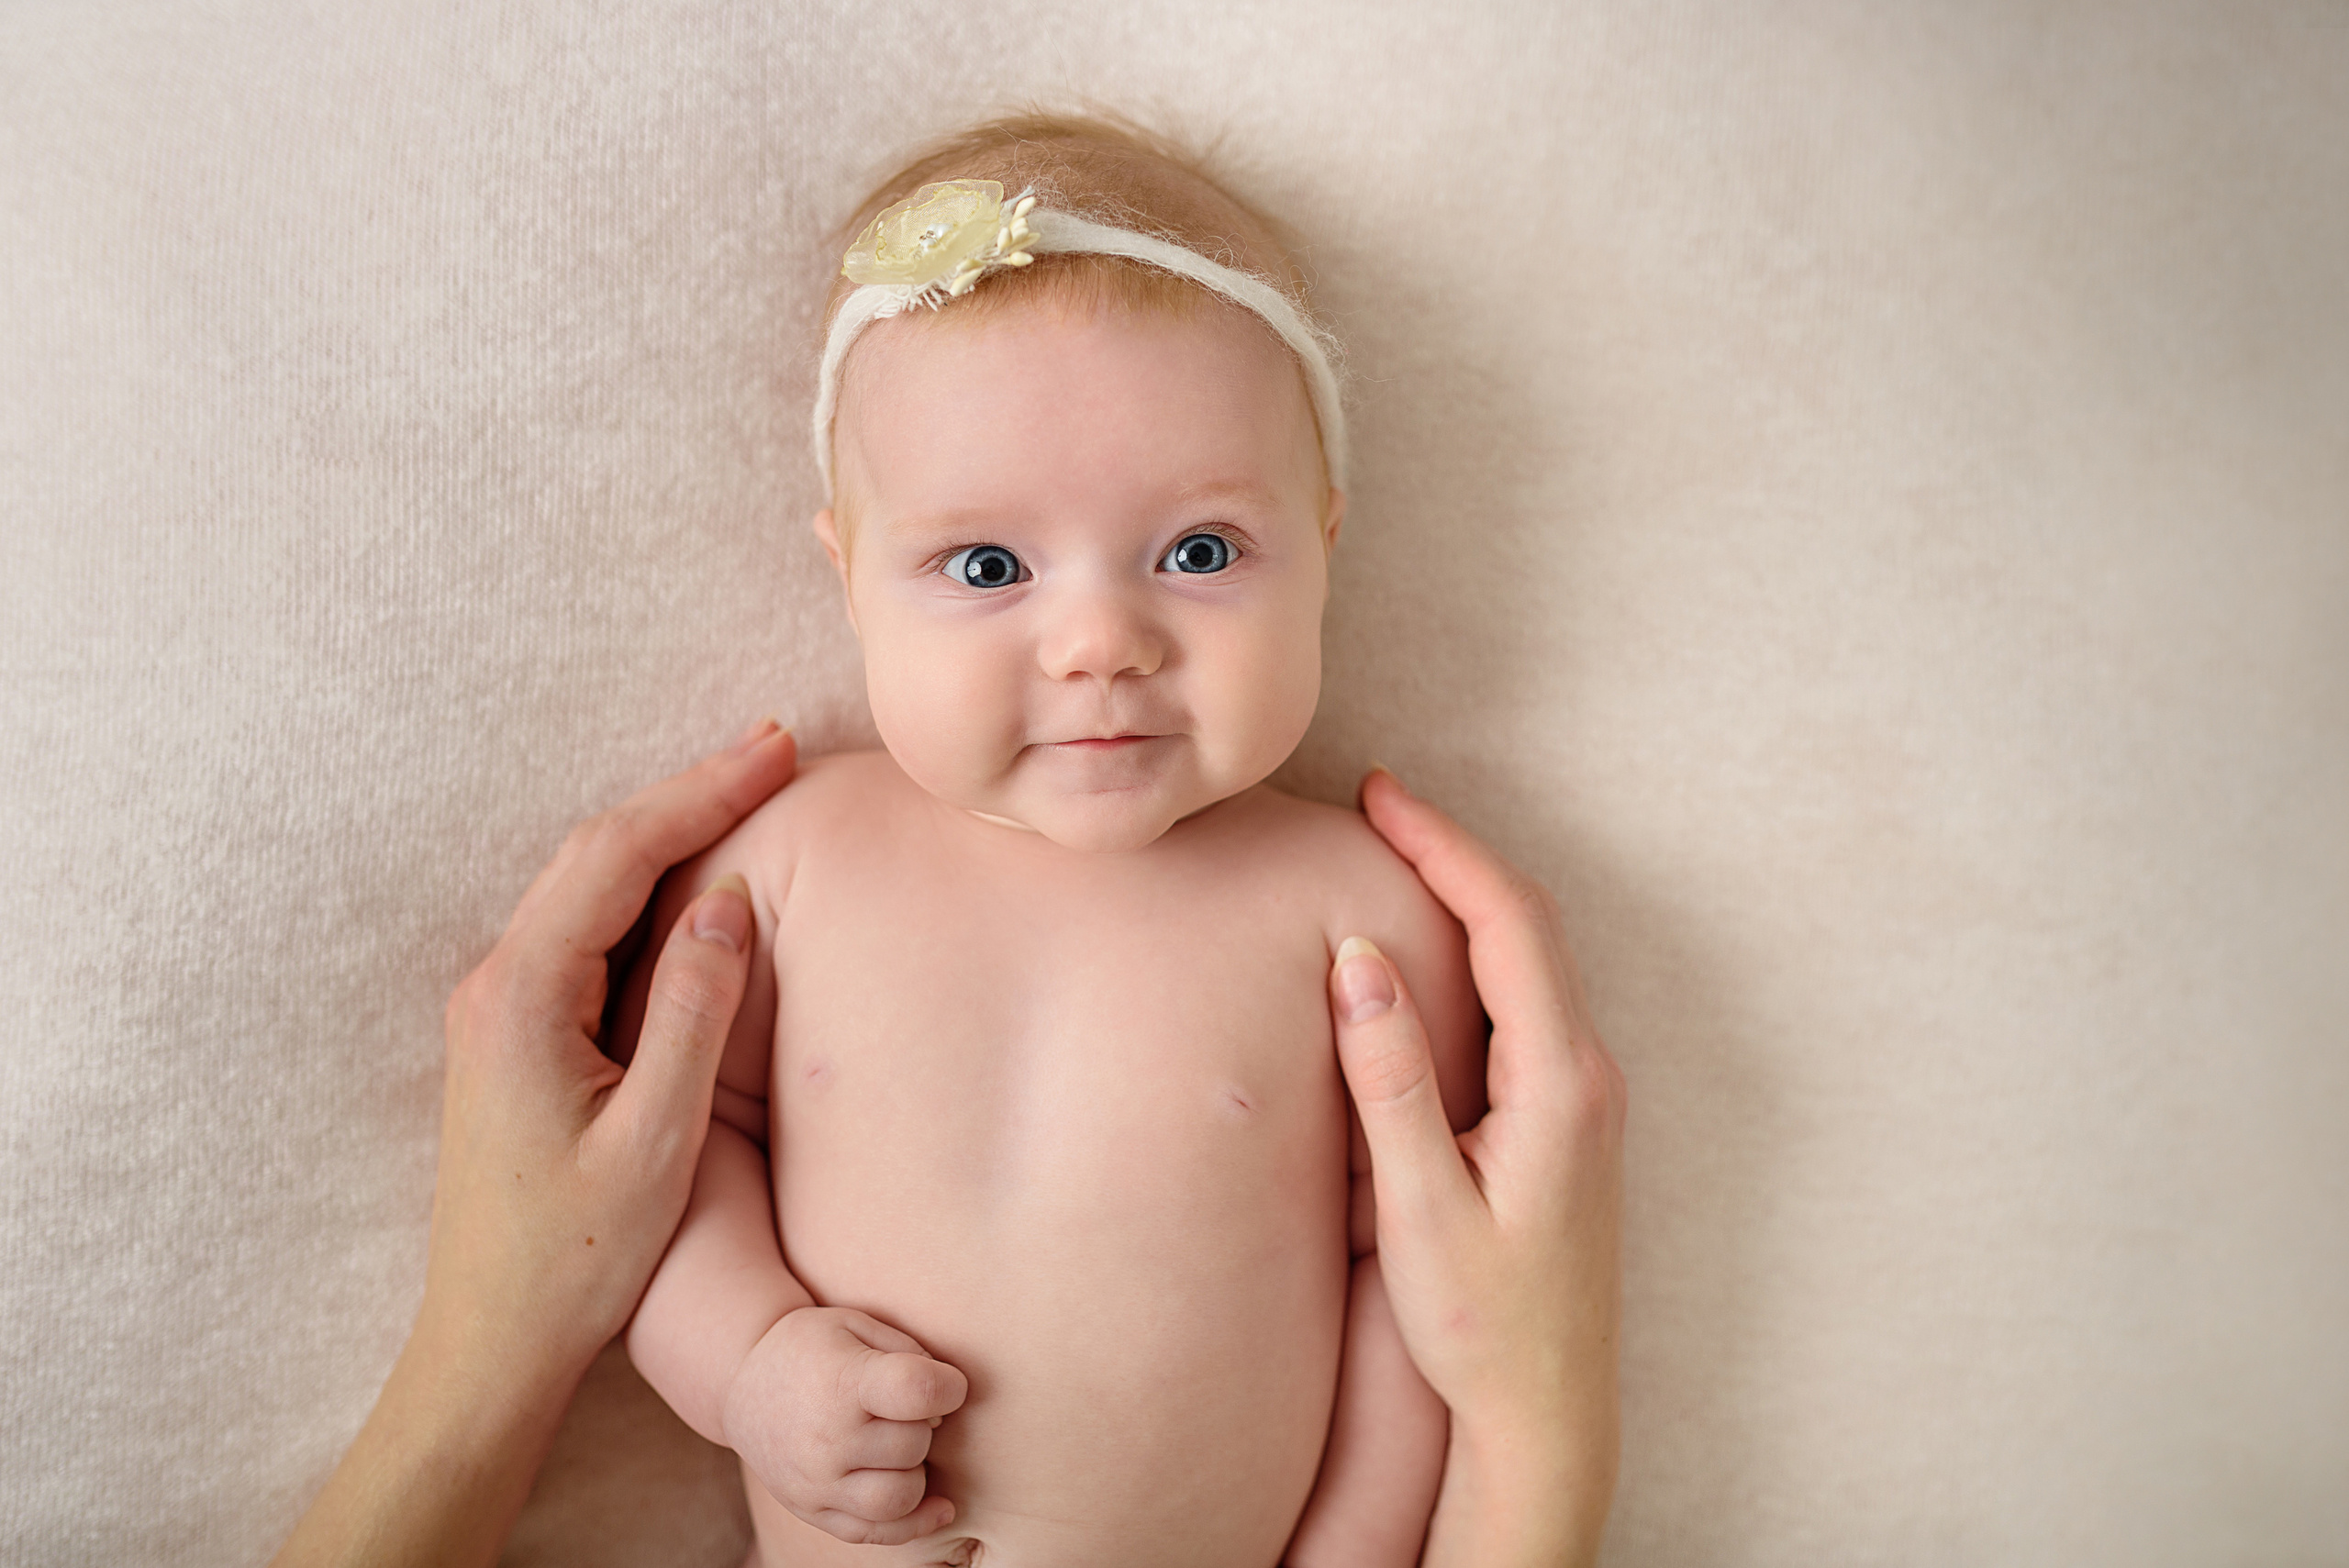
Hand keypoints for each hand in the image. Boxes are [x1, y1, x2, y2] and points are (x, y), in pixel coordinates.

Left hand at [426, 718, 797, 1377]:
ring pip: (586, 885)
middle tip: (773, 749)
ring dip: (665, 832)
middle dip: (687, 794)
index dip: (701, 794)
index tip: (774, 750)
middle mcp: (495, 985)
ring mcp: (498, 1008)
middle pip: (595, 852)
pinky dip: (644, 884)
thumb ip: (692, 1012)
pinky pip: (583, 927)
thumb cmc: (574, 1257)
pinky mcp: (515, 1034)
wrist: (491, 1342)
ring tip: (745, 788)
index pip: (617, 857)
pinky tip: (691, 876)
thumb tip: (731, 899)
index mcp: (522, 998)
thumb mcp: (655, 1138)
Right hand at [725, 1305, 969, 1544]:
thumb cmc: (812, 1347)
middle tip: (905, 1408)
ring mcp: (816, 1482)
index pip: (917, 1391)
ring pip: (900, 1496)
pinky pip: (876, 1533)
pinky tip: (938, 1506)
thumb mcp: (855, 1324)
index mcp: (842, 1382)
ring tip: (899, 1446)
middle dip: (925, 1424)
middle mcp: (827, 1439)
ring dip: (916, 1471)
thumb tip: (947, 1399)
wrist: (742, 1381)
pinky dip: (915, 1523)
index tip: (947, 1383)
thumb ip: (908, 1352)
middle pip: (913, 1444)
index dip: (949, 1386)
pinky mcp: (812, 1511)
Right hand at [1328, 768, 1625, 1567]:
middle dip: (1455, 855)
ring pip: (1532, 963)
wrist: (1549, 1414)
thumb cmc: (1484, 1326)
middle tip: (1381, 806)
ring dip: (1469, 899)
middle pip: (1529, 927)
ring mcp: (1584, 1099)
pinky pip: (1528, 1002)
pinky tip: (1433, 950)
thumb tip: (1359, 963)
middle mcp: (1586, 1078)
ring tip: (1398, 856)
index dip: (1445, 849)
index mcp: (1559, 1084)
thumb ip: (1391, 1081)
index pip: (1509, 925)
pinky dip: (1480, 951)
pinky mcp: (1566, 1121)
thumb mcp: (1423, 1207)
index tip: (1383, 797)